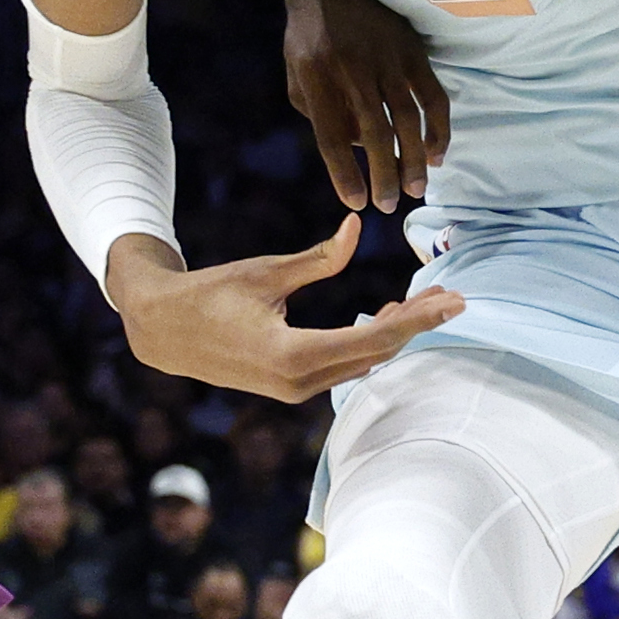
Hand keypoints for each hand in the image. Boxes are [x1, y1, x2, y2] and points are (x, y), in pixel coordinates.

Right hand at [109, 219, 463, 403]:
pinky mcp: (291, 387)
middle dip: (416, 325)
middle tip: (452, 297)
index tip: (454, 303)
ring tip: (427, 301)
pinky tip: (387, 316)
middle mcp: (298, 382)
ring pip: (363, 362)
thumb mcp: (266, 271)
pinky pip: (344, 365)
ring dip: (396, 333)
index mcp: (292, 355)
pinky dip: (370, 341)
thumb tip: (358, 228)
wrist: (164, 332)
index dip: (418, 320)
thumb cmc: (210, 294)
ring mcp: (295, 390)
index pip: (374, 340)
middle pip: (376, 354)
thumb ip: (319, 259)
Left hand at [284, 0, 452, 209]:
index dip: (345, 171)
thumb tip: (352, 147)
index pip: (331, 134)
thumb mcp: (297, 71)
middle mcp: (354, 67)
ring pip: (406, 119)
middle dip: (384, 174)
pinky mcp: (413, 52)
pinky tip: (437, 154)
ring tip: (415, 191)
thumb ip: (316, 111)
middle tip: (388, 206)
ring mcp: (387, 59)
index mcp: (317, 73)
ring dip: (413, 159)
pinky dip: (438, 128)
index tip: (356, 201)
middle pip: (374, 132)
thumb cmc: (309, 33)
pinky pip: (432, 96)